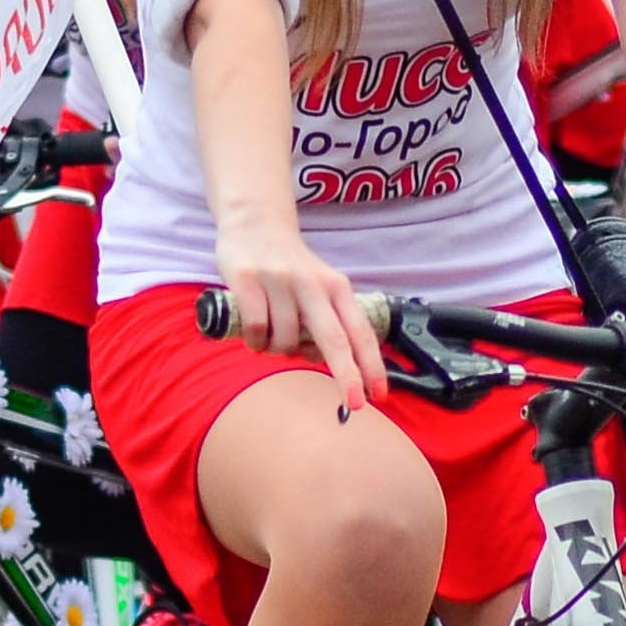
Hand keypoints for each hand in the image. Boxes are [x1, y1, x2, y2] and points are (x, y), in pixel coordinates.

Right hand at [210, 216, 386, 406]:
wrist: (255, 222)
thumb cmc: (291, 267)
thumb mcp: (321, 287)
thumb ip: (330, 322)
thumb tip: (336, 368)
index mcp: (336, 286)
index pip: (359, 331)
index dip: (371, 365)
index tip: (379, 395)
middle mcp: (311, 283)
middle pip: (334, 339)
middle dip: (348, 375)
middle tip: (354, 403)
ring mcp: (279, 281)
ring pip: (286, 341)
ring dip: (280, 352)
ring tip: (273, 337)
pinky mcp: (247, 281)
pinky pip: (257, 331)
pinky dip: (257, 344)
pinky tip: (256, 336)